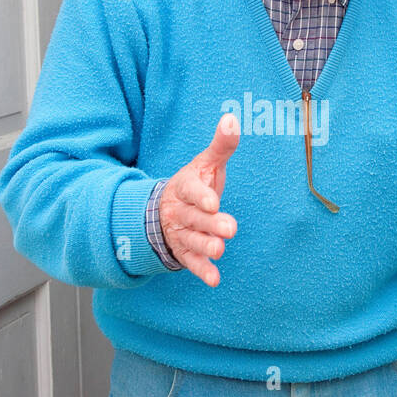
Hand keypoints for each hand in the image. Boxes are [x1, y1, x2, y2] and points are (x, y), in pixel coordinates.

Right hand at [158, 113, 239, 285]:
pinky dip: (202, 270)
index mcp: (184, 187)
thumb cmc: (195, 184)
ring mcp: (180, 233)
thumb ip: (221, 145)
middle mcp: (180, 211)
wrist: (164, 210)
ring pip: (192, 240)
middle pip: (194, 218)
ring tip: (220, 249)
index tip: (213, 201)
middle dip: (210, 223)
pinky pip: (191, 262)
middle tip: (229, 228)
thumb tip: (232, 117)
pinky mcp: (184, 252)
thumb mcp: (206, 163)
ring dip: (205, 246)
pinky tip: (214, 279)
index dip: (201, 196)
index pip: (191, 190)